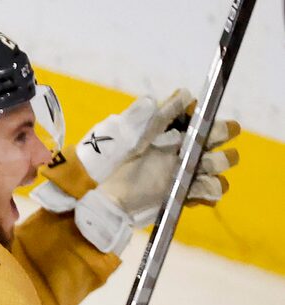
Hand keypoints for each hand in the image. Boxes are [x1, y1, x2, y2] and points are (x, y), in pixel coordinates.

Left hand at [63, 89, 240, 252]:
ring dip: (215, 162)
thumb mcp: (121, 134)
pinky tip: (191, 189)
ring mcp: (187, 171)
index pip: (203, 115)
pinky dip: (209, 189)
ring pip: (221, 162)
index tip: (191, 122)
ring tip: (192, 170)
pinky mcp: (184, 193)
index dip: (204, 116)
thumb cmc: (105, 161)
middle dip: (218, 134)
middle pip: (220, 134)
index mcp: (171, 129)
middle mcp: (184, 147)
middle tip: (198, 144)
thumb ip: (146, 114)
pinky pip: (212, 190)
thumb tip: (181, 95)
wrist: (97, 197)